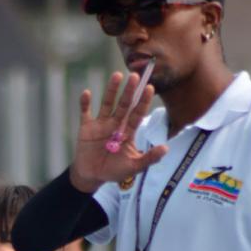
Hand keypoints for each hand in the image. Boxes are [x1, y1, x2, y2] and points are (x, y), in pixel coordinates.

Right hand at [70, 71, 167, 191]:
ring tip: (117, 75)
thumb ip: (149, 158)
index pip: (137, 114)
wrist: (92, 176)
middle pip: (124, 105)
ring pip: (107, 104)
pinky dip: (84, 103)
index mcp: (128, 132)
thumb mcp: (133, 167)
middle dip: (129, 91)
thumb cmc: (114, 171)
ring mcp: (100, 124)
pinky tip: (87, 93)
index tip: (150, 88)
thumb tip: (166, 148)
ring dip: (111, 90)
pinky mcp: (86, 127)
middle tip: (135, 76)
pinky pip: (85, 112)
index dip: (143, 102)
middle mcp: (115, 124)